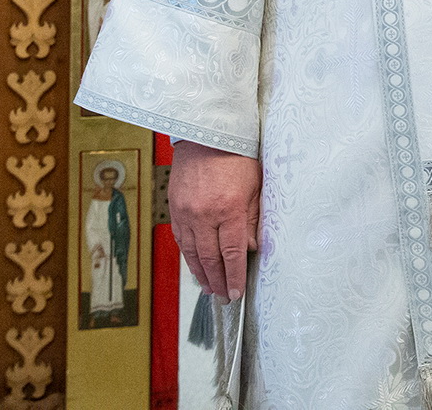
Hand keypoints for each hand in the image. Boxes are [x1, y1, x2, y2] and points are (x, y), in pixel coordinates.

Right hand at [170, 140, 260, 299]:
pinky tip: (195, 265)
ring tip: (209, 288)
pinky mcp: (175, 207)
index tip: (237, 292)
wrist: (205, 133)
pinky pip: (181, 238)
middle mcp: (204, 215)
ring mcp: (186, 212)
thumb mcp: (256, 185)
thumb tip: (251, 247)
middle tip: (224, 298)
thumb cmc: (236, 155)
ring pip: (193, 252)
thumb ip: (253, 219)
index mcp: (229, 209)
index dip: (235, 275)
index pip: (233, 253)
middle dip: (218, 281)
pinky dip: (188, 256)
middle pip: (211, 258)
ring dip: (201, 273)